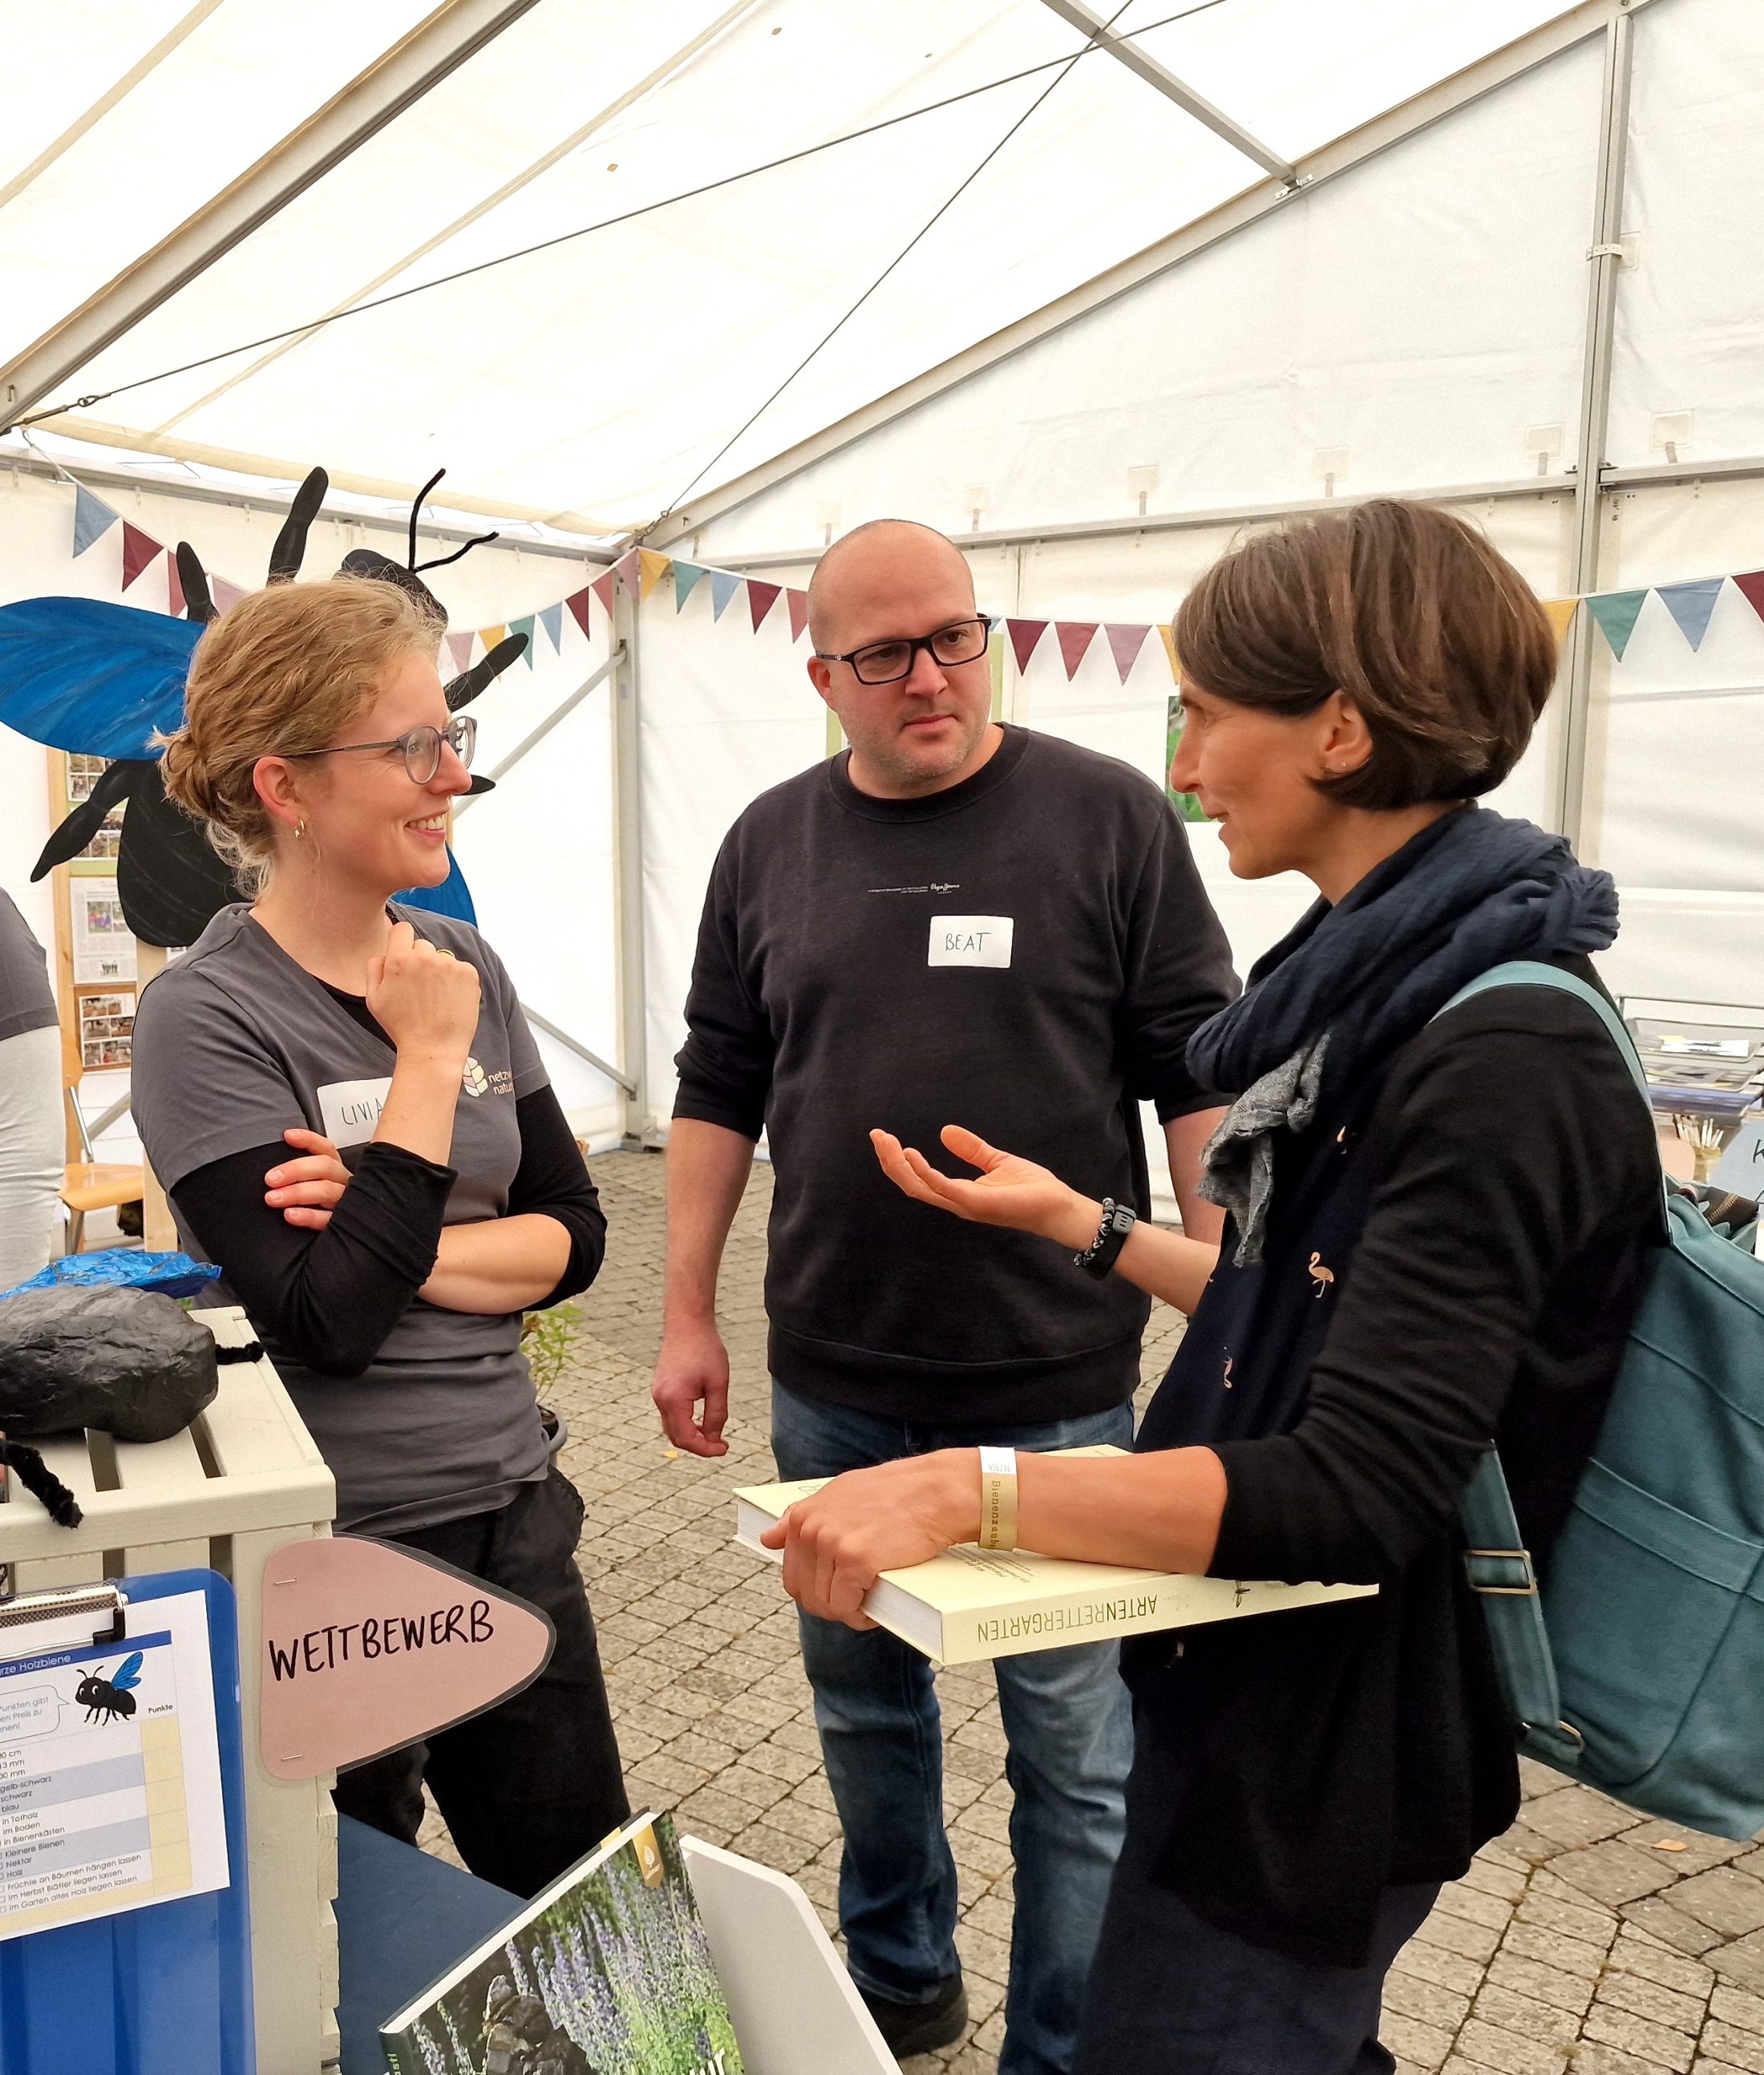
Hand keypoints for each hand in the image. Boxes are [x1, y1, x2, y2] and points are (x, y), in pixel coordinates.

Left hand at [264, 1128, 349, 1229]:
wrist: (347, 1242)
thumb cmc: (321, 1209)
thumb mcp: (315, 1186)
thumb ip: (300, 1176)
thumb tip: (274, 1168)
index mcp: (336, 1171)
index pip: (326, 1149)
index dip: (309, 1140)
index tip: (287, 1136)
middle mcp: (343, 1183)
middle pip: (325, 1167)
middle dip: (296, 1169)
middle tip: (270, 1179)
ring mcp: (346, 1203)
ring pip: (326, 1191)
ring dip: (297, 1192)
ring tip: (273, 1198)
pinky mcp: (343, 1225)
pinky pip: (328, 1219)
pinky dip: (308, 1216)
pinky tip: (290, 1215)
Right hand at [366, 921, 479, 1063]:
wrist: (433, 1049)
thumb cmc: (401, 1027)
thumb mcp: (374, 999)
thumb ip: (374, 968)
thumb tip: (385, 952)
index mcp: (399, 960)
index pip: (402, 929)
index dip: (401, 941)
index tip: (404, 955)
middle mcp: (426, 957)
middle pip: (422, 945)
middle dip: (419, 961)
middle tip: (419, 989)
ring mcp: (450, 964)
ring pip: (441, 957)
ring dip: (438, 971)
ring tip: (435, 999)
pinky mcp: (469, 973)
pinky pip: (459, 967)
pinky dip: (456, 980)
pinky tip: (449, 1000)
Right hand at [652, 1321, 730, 1456]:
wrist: (687, 1324)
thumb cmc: (705, 1350)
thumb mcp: (718, 1384)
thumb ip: (717, 1415)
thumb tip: (714, 1439)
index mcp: (673, 1400)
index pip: (686, 1439)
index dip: (706, 1449)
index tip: (724, 1449)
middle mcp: (660, 1399)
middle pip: (676, 1437)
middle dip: (699, 1445)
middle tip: (722, 1445)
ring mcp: (657, 1394)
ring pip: (672, 1428)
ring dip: (691, 1435)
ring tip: (714, 1434)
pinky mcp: (660, 1389)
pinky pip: (670, 1416)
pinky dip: (685, 1424)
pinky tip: (702, 1420)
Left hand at [760, 1451, 977, 1626]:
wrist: (935, 1491)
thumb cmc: (895, 1493)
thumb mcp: (839, 1494)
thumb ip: (802, 1517)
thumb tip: (768, 1538)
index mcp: (803, 1516)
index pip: (793, 1574)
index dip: (815, 1591)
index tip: (838, 1592)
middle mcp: (811, 1529)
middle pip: (806, 1594)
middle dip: (829, 1606)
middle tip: (857, 1605)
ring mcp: (831, 1544)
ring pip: (826, 1604)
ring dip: (848, 1614)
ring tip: (870, 1607)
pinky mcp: (855, 1561)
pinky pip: (847, 1607)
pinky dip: (861, 1617)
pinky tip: (875, 1613)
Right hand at [870, 1124, 1096, 1247]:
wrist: (1059, 1206)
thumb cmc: (1032, 1189)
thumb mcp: (997, 1161)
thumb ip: (971, 1149)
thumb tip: (943, 1131)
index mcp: (958, 1193)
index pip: (918, 1179)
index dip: (898, 1160)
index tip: (883, 1137)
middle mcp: (956, 1202)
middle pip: (911, 1184)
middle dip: (890, 1161)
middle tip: (876, 1135)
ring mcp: (964, 1205)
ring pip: (920, 1188)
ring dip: (899, 1165)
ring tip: (886, 1141)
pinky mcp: (976, 1203)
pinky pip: (943, 1189)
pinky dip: (925, 1172)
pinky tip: (912, 1154)